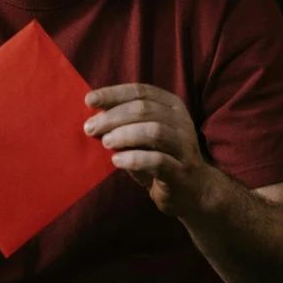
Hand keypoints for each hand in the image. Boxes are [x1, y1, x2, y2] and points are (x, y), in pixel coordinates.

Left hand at [84, 83, 209, 216]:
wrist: (194, 190)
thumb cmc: (162, 157)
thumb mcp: (145, 135)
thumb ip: (126, 122)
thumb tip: (94, 117)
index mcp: (172, 106)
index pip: (141, 91)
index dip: (113, 94)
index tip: (89, 101)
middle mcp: (181, 122)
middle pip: (144, 109)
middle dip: (113, 117)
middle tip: (91, 128)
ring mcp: (184, 147)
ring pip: (154, 132)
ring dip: (124, 135)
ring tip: (106, 142)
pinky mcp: (182, 172)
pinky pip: (157, 161)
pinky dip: (134, 159)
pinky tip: (117, 161)